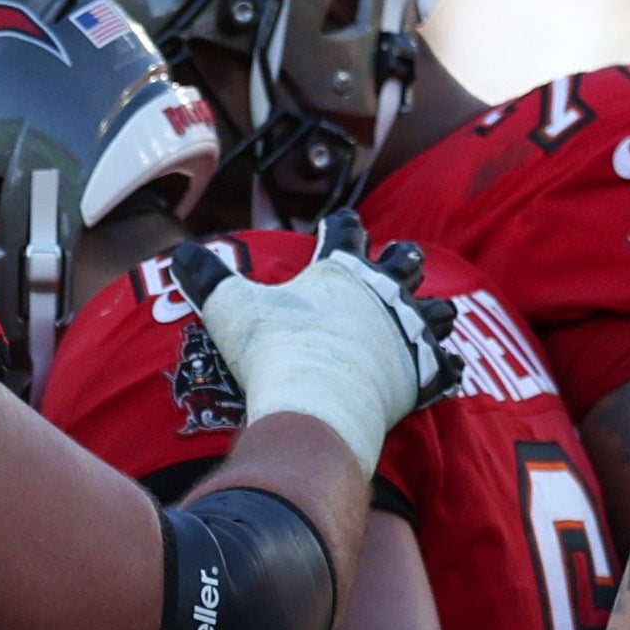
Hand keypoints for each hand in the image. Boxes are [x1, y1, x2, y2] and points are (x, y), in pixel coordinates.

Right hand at [180, 216, 456, 463]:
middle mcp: (384, 295)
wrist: (317, 405)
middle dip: (403, 260)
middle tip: (404, 258)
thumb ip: (207, 277)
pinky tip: (451, 369)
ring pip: (437, 312)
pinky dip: (448, 368)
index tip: (338, 224)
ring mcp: (408, 334)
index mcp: (342, 271)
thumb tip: (179, 254)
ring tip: (439, 311)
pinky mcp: (423, 375)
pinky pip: (447, 368)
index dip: (340, 226)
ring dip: (435, 312)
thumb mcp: (230, 307)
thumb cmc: (275, 351)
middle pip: (404, 263)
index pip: (345, 231)